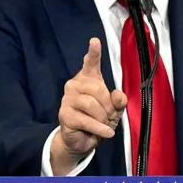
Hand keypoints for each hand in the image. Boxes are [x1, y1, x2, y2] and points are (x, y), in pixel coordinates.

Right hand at [51, 38, 126, 175]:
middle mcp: (75, 85)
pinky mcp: (65, 115)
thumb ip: (118, 101)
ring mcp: (67, 99)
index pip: (91, 63)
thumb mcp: (114, 111)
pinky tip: (106, 133)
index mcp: (88, 79)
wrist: (81, 140)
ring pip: (92, 105)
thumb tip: (118, 96)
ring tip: (104, 124)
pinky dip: (100, 129)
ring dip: (103, 118)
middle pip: (98, 89)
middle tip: (109, 116)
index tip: (95, 41)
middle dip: (108, 106)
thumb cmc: (98, 120)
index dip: (93, 52)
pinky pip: (87, 120)